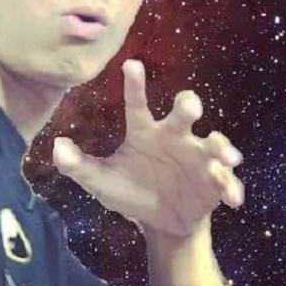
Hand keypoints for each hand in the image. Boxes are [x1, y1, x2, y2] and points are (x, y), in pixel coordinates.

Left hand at [52, 58, 244, 237]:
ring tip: (223, 155)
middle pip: (184, 114)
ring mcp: (198, 158)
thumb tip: (56, 148)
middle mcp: (174, 137)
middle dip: (188, 106)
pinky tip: (230, 199)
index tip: (131, 64)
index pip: (136, 105)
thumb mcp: (101, 181)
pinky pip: (226, 181)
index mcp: (144, 132)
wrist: (161, 222)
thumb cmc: (130, 191)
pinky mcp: (215, 182)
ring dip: (221, 147)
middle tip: (189, 105)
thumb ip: (78, 165)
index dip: (134, 85)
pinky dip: (229, 187)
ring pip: (214, 144)